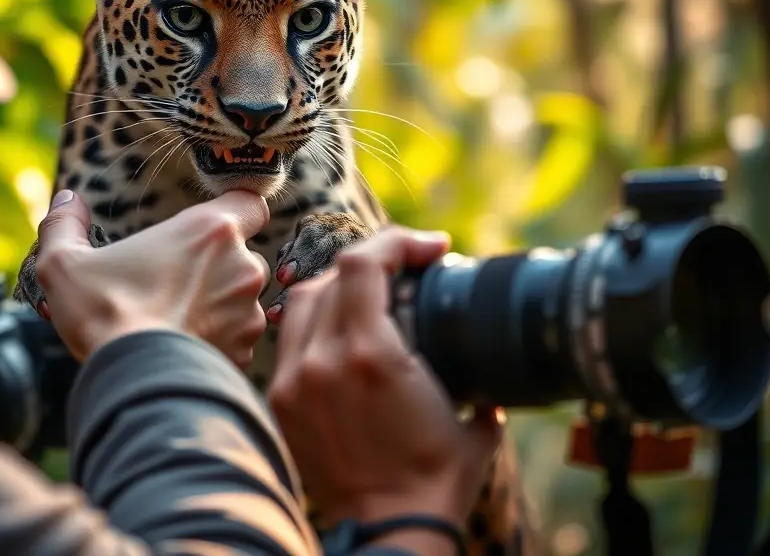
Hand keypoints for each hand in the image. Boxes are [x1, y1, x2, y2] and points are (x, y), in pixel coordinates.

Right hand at [34, 189, 271, 365]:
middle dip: (217, 267)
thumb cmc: (103, 312)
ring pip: (242, 300)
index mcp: (210, 230)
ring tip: (174, 319)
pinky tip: (182, 346)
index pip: (251, 204)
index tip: (211, 229)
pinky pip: (238, 339)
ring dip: (218, 305)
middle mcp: (243, 266)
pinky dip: (217, 341)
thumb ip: (65, 224)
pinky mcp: (246, 351)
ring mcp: (249, 312)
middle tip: (174, 282)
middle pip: (244, 255)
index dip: (237, 213)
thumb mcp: (65, 263)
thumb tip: (66, 200)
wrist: (131, 379)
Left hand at [267, 227, 505, 553]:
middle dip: (374, 263)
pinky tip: (343, 337)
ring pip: (304, 302)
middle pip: (332, 274)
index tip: (431, 248)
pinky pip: (292, 341)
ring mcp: (295, 380)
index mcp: (371, 353)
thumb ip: (480, 377)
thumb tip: (487, 363)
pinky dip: (317, 327)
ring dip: (340, 289)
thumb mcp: (476, 419)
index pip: (364, 261)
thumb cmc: (438, 479)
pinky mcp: (282, 402)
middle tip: (406, 273)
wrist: (391, 528)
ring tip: (372, 301)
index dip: (399, 242)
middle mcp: (323, 359)